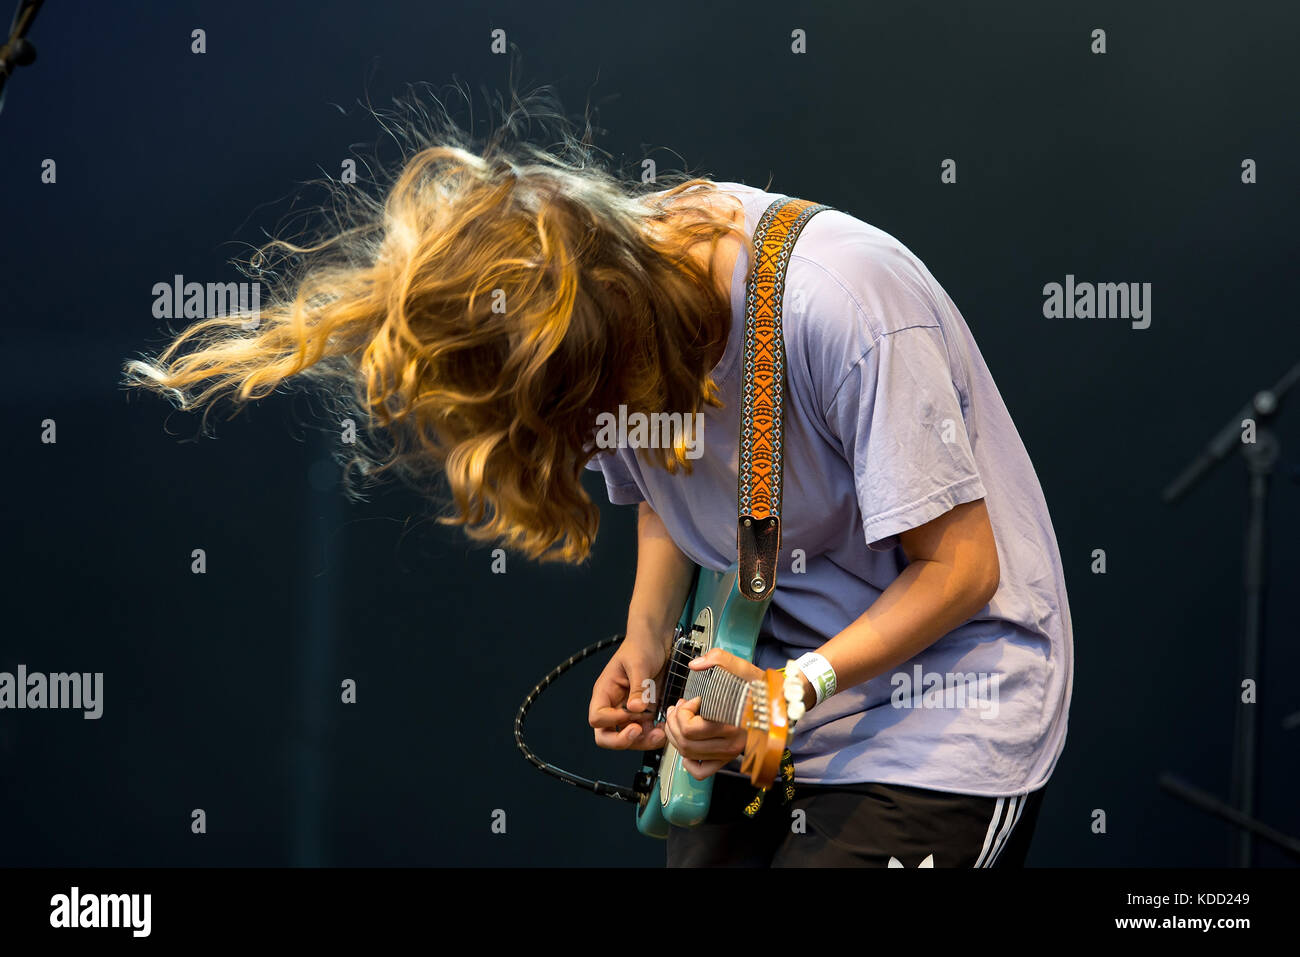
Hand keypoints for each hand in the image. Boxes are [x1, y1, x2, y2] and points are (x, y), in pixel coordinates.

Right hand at [589, 632, 667, 750]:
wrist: (658, 641)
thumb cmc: (641, 645)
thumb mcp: (639, 664)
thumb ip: (637, 687)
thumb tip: (634, 708)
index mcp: (605, 691)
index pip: (597, 718)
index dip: (612, 721)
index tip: (631, 713)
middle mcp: (614, 705)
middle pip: (606, 736)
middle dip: (622, 740)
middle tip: (640, 731)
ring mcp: (628, 712)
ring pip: (627, 739)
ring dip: (642, 741)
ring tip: (659, 732)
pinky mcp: (643, 714)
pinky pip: (644, 733)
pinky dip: (653, 736)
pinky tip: (664, 728)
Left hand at [664, 648, 763, 780]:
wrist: (778, 707)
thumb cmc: (760, 689)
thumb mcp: (743, 667)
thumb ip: (719, 659)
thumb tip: (695, 665)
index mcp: (732, 723)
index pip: (691, 728)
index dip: (684, 711)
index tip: (693, 699)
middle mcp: (731, 744)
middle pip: (685, 742)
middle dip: (674, 722)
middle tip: (679, 707)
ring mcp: (728, 754)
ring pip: (687, 755)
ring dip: (675, 736)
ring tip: (678, 718)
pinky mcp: (726, 759)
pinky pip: (701, 772)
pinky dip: (688, 762)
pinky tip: (688, 744)